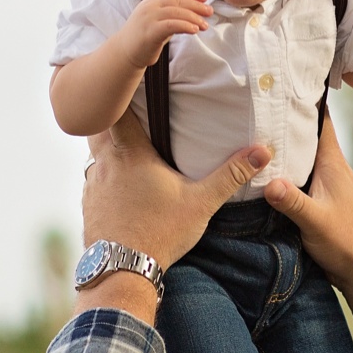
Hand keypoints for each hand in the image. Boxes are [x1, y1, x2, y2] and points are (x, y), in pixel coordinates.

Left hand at [83, 107, 269, 269]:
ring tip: (129, 147)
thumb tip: (264, 150)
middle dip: (111, 118)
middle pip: (98, 129)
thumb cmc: (160, 232)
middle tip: (129, 109)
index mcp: (130, 154)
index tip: (127, 80)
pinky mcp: (89, 208)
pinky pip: (95, 182)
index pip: (115, 110)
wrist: (121, 272)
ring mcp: (92, 187)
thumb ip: (232, 173)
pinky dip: (106, 177)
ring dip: (109, 150)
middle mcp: (105, 165)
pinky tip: (123, 187)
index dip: (118, 93)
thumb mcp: (202, 201)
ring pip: (96, 157)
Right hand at [123, 0, 211, 63]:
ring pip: (176, 12)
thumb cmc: (145, 36)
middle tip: (210, 12)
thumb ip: (172, 13)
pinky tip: (195, 30)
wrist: (124, 51)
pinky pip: (171, 25)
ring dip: (194, 17)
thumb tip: (196, 11)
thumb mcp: (158, 19)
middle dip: (196, 6)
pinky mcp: (150, 31)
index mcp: (152, 1)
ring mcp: (148, 18)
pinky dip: (185, 25)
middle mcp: (149, 7)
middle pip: (177, 1)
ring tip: (205, 25)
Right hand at [263, 116, 352, 288]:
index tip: (285, 79)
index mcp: (333, 163)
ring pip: (301, 154)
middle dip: (286, 118)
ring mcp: (324, 183)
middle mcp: (330, 168)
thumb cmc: (346, 242)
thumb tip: (268, 182)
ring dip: (282, 144)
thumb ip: (293, 202)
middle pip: (307, 134)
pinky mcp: (317, 198)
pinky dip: (282, 167)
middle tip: (256, 101)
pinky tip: (260, 169)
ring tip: (252, 129)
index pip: (321, 120)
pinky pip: (297, 174)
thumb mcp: (315, 221)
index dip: (305, 99)